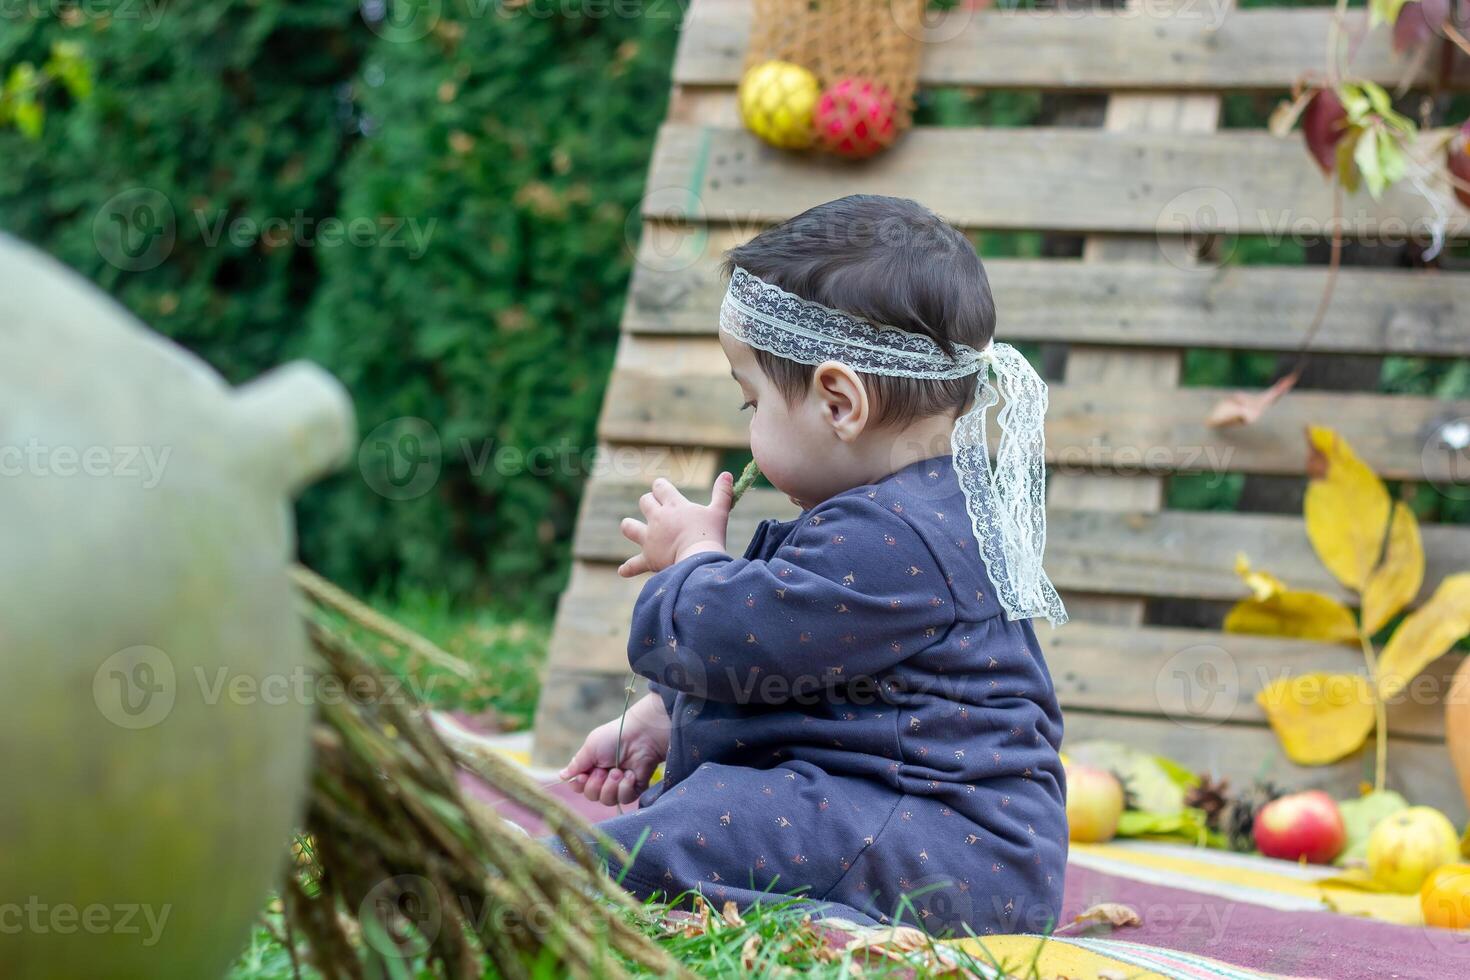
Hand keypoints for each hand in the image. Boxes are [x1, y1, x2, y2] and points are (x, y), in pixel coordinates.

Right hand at [558, 692, 670, 806]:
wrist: (641, 737)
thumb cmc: (614, 738)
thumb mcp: (590, 748)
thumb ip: (577, 764)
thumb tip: (561, 776)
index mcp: (592, 766)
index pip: (579, 786)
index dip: (580, 785)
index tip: (584, 776)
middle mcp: (604, 778)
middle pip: (591, 796)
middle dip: (596, 784)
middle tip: (604, 770)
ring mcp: (619, 784)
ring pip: (607, 800)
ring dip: (611, 786)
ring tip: (619, 771)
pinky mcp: (634, 789)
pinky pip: (623, 799)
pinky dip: (625, 787)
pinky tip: (630, 774)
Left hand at [618, 472, 732, 577]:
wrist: (698, 561)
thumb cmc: (710, 535)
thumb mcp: (720, 512)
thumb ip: (723, 493)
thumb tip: (727, 475)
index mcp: (674, 505)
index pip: (660, 487)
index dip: (661, 487)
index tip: (664, 490)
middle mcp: (658, 518)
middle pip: (644, 501)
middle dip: (649, 503)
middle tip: (658, 510)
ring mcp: (650, 538)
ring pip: (629, 527)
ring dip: (630, 527)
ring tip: (633, 528)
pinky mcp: (648, 557)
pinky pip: (633, 564)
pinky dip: (628, 568)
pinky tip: (623, 570)